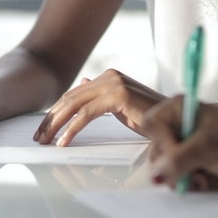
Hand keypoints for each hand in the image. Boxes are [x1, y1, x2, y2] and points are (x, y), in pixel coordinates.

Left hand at [33, 69, 163, 145]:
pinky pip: (87, 114)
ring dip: (56, 125)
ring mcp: (114, 83)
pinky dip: (72, 129)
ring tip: (46, 141)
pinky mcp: (118, 96)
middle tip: (38, 138)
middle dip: (51, 119)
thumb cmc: (151, 117)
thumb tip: (84, 82)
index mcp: (109, 76)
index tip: (43, 129)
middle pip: (71, 98)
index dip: (56, 111)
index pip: (74, 94)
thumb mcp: (121, 105)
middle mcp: (110, 76)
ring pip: (75, 105)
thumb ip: (102, 95)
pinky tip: (63, 142)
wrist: (178, 121)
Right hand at [143, 96, 217, 191]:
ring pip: (162, 167)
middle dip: (171, 165)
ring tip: (201, 178)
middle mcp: (177, 126)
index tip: (178, 153)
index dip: (162, 141)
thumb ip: (179, 159)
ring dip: (180, 177)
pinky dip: (187, 183)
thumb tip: (156, 175)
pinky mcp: (188, 165)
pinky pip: (174, 178)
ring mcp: (182, 147)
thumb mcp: (208, 147)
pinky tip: (204, 181)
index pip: (152, 124)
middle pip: (155, 148)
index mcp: (179, 109)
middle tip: (191, 170)